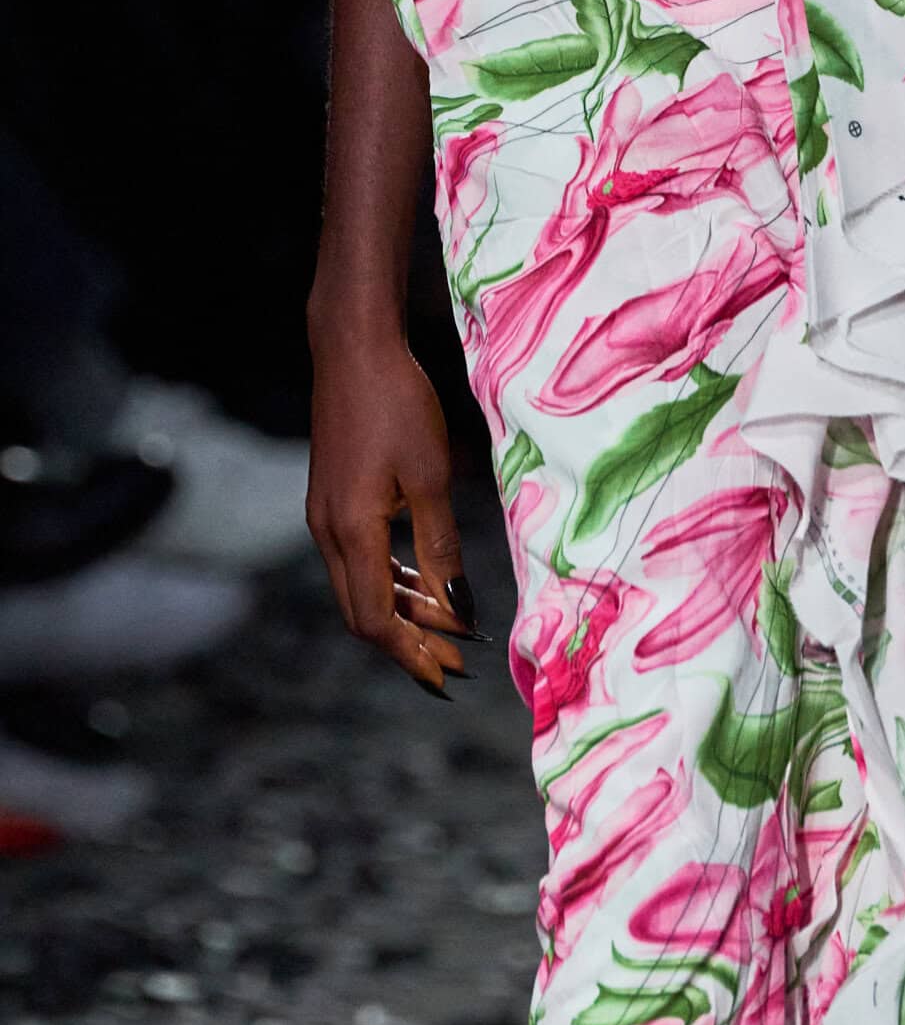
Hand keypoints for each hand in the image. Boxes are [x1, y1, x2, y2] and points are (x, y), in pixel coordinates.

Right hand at [306, 319, 479, 696]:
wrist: (353, 350)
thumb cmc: (398, 404)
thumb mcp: (431, 476)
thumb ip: (442, 545)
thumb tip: (459, 608)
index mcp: (351, 532)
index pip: (376, 620)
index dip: (413, 653)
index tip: (451, 674)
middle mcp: (327, 533)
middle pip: (362, 613)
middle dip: (408, 644)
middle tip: (454, 662)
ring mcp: (324, 517)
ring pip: (359, 587)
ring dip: (401, 612)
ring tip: (446, 628)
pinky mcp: (331, 500)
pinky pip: (358, 559)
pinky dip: (390, 580)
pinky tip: (422, 580)